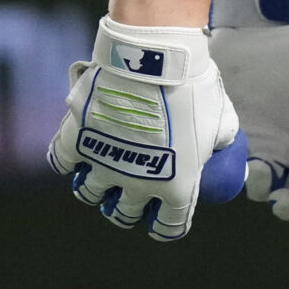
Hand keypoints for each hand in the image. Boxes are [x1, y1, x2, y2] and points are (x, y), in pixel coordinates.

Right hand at [48, 18, 244, 240]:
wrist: (154, 61)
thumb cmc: (193, 88)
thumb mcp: (220, 116)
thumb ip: (222, 137)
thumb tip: (224, 144)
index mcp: (176, 186)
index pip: (169, 227)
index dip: (165, 224)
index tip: (162, 216)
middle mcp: (137, 185)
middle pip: (125, 215)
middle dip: (126, 209)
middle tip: (127, 193)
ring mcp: (103, 164)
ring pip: (90, 194)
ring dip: (96, 187)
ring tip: (100, 172)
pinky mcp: (78, 142)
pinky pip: (63, 162)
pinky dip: (69, 159)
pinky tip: (78, 149)